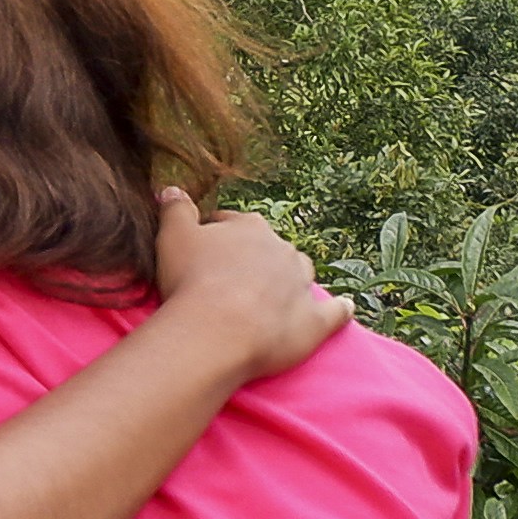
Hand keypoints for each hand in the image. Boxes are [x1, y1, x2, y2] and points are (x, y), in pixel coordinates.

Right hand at [146, 191, 350, 383]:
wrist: (217, 329)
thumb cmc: (191, 280)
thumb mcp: (172, 235)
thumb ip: (175, 209)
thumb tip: (172, 189)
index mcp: (250, 227)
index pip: (234, 224)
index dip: (218, 236)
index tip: (203, 251)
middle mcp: (282, 250)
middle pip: (270, 249)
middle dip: (255, 259)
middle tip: (230, 280)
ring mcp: (301, 285)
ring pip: (300, 274)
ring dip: (290, 279)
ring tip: (271, 295)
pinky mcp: (314, 322)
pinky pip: (335, 313)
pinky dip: (340, 310)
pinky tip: (345, 308)